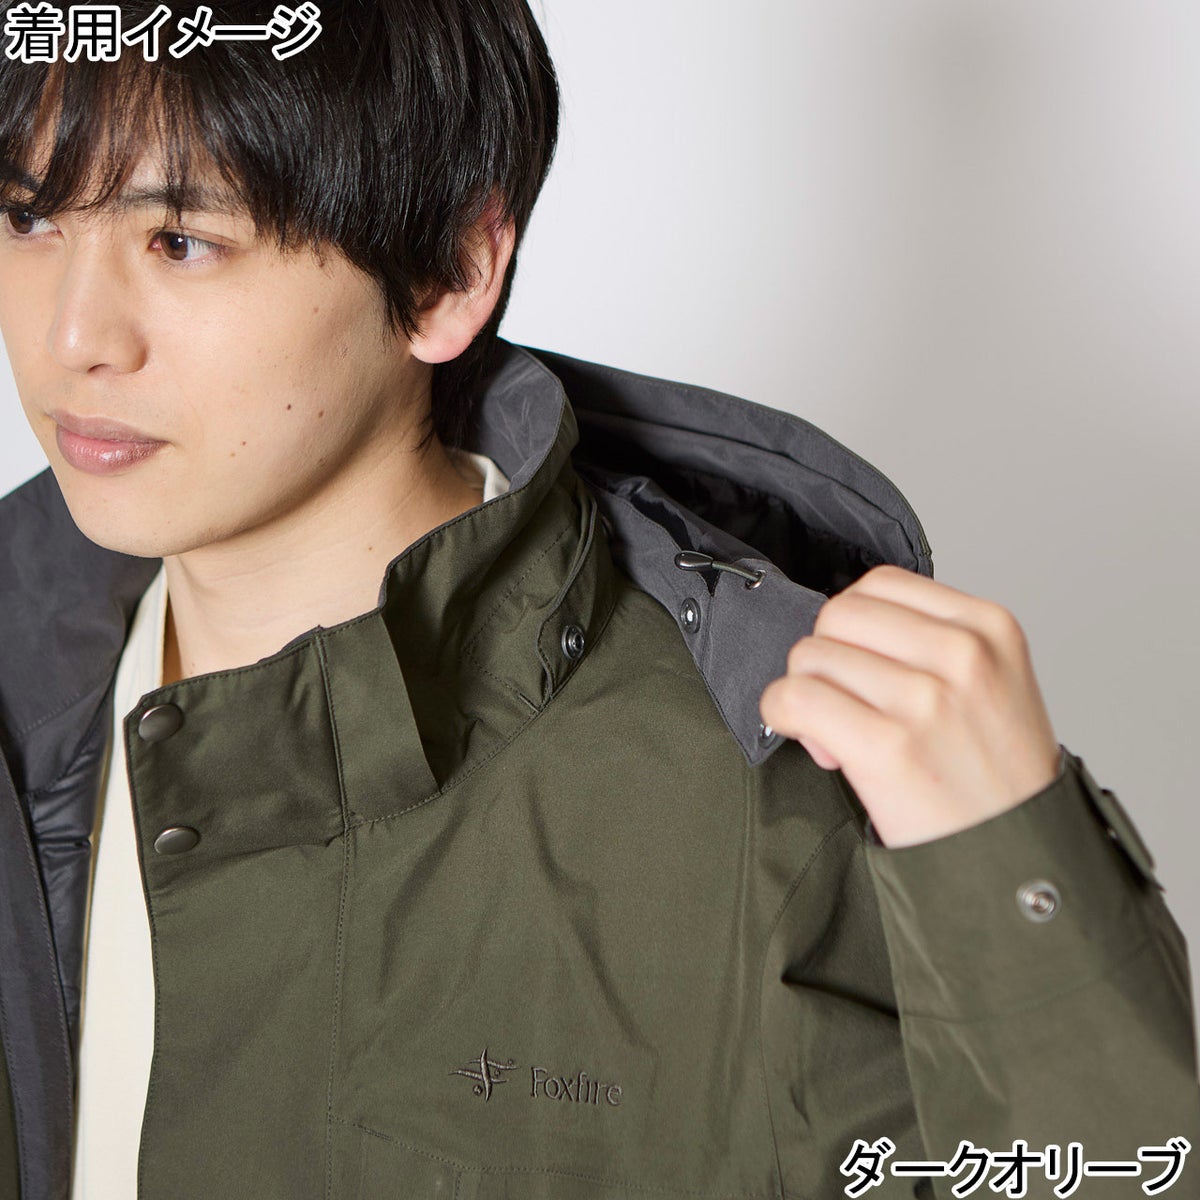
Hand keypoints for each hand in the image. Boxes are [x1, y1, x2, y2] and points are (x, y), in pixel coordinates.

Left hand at [758, 565, 1061, 847]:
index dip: (854, 628)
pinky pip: (794, 698)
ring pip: (810, 656)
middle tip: (848, 706)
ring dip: (809, 696)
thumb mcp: (992, 683)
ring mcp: (926, 699)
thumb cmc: (996, 780)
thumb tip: (838, 632)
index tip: (865, 668)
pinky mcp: (887, 747)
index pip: (879, 583)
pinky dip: (783, 716)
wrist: (1020, 863)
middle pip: (838, 614)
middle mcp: (962, 654)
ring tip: (845, 737)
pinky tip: (817, 744)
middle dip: (827, 658)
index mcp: (988, 627)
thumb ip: (927, 642)